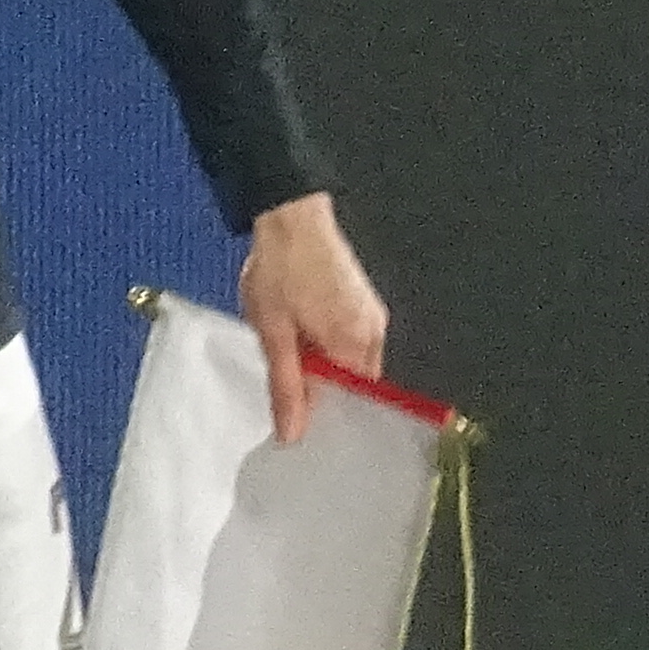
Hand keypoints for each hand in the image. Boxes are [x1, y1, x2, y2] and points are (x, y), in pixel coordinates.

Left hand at [238, 190, 389, 444]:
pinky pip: (349, 340)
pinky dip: (328, 346)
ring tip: (290, 355)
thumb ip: (286, 386)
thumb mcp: (274, 333)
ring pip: (349, 361)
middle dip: (323, 390)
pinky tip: (302, 337)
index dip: (328, 416)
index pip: (356, 404)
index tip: (300, 424)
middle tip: (288, 388)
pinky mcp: (361, 300)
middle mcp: (374, 332)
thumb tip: (292, 435)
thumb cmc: (280, 270)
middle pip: (355, 384)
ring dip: (322, 365)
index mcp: (358, 344)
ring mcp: (371, 314)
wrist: (289, 214)